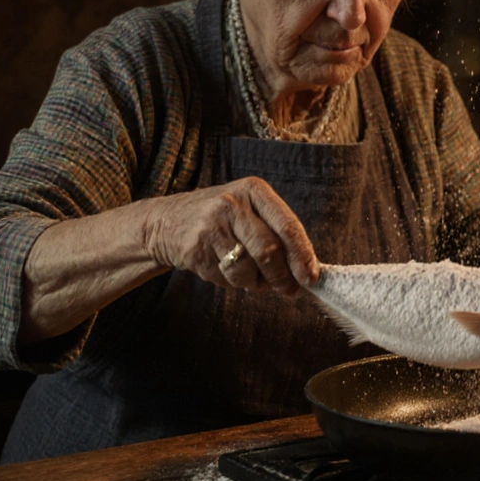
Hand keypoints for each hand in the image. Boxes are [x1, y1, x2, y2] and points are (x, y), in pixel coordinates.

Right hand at [142, 177, 317, 294]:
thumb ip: (278, 234)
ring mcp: (210, 225)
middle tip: (289, 290)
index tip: (311, 278)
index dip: (302, 255)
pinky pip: (225, 278)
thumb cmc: (223, 219)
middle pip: (268, 251)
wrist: (168, 221)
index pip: (287, 226)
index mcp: (254, 190)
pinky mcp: (194, 248)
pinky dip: (232, 282)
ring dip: (255, 283)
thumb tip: (306, 272)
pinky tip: (225, 269)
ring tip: (252, 276)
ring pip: (246, 269)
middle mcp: (231, 203)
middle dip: (282, 277)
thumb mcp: (251, 211)